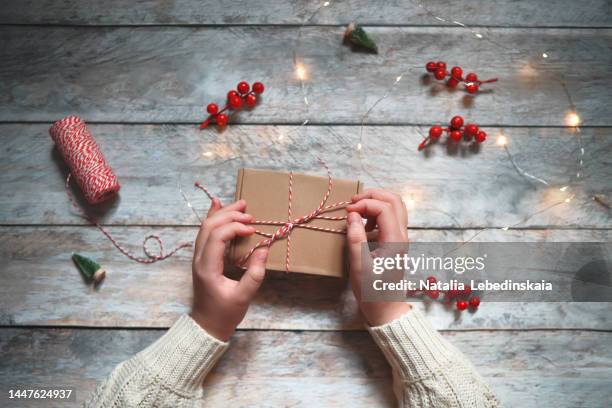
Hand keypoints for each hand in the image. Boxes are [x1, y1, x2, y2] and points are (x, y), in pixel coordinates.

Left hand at [190, 198, 267, 340]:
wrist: (206, 326)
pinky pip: (205, 234)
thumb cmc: (225, 314)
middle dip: (229, 215)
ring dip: (222, 214)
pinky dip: (213, 219)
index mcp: (207, 267)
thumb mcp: (244, 297)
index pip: (217, 237)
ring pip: (205, 227)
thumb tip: (263, 250)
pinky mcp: (202, 258)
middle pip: (209, 227)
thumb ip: (254, 274)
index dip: (235, 228)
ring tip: (240, 205)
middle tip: (249, 212)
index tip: (253, 230)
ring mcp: (198, 258)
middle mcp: (199, 259)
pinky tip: (218, 206)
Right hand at [346, 189, 411, 325]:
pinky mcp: (396, 242)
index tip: (348, 212)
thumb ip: (356, 239)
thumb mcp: (359, 267)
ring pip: (394, 207)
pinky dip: (376, 213)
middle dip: (373, 195)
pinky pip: (390, 218)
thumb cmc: (371, 291)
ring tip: (357, 212)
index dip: (365, 204)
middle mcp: (401, 236)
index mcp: (395, 241)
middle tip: (353, 202)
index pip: (384, 208)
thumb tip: (353, 216)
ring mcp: (400, 238)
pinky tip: (363, 225)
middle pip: (394, 200)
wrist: (386, 308)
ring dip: (375, 202)